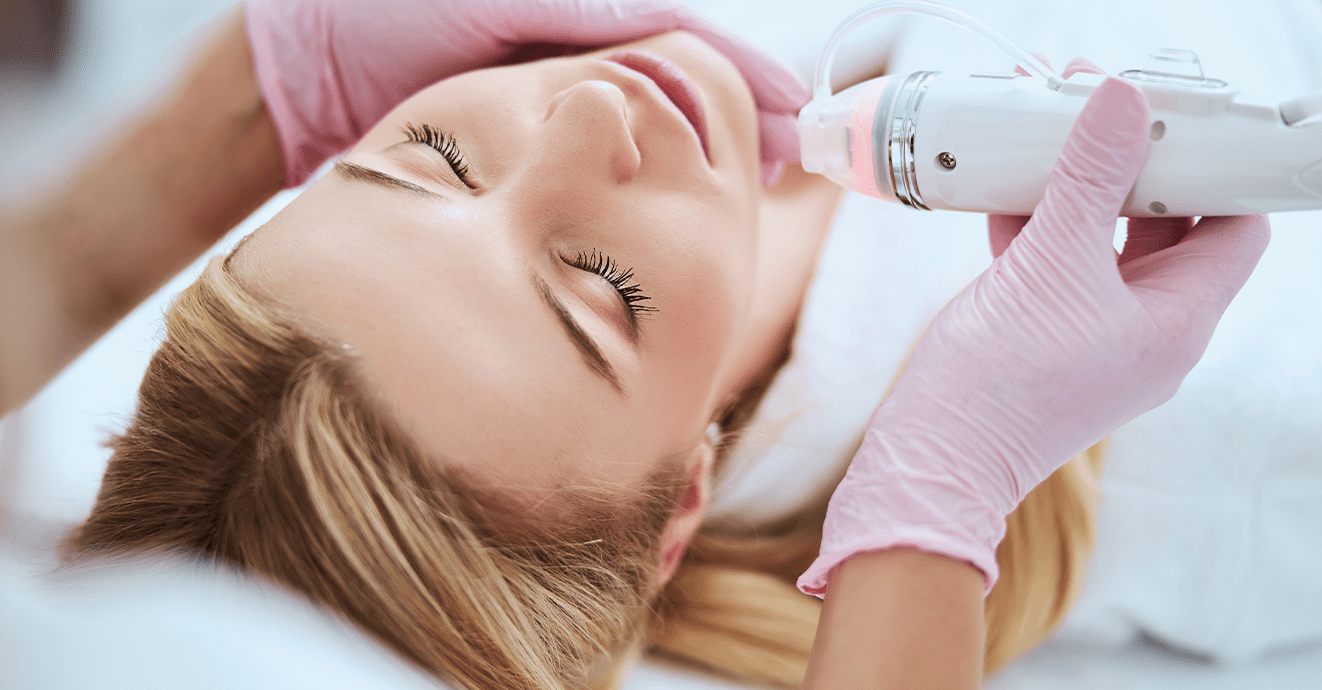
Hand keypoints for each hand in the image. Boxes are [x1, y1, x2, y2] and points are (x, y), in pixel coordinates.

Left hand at [245, 0, 808, 186]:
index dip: (740, 76)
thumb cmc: (375, 16)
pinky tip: (664, 218)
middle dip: (733, 124)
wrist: (291, 77)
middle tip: (787, 166)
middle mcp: (570, 57)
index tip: (791, 112)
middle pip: (675, 89)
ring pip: (642, 136)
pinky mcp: (518, 152)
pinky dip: (636, 191)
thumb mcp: (489, 0)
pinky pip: (593, 170)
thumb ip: (578, 10)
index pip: (681, 41)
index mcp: (578, 12)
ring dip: (695, 166)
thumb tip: (665, 25)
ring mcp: (545, 106)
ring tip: (746, 196)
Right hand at [799, 67, 1269, 594]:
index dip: (1219, 169)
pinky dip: (1040, 223)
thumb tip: (1124, 103)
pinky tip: (1007, 188)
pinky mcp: (1049, 335)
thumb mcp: (1053, 263)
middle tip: (1104, 111)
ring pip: (1106, 241)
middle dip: (1137, 165)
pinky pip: (1059, 264)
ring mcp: (1098, 334)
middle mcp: (1149, 330)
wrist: (934, 457)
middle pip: (1170, 227)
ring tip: (1051, 135)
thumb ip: (1090, 176)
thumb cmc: (1003, 383)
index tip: (1181, 119)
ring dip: (1081, 189)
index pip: (1236, 229)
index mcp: (1178, 322)